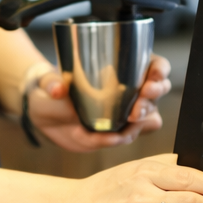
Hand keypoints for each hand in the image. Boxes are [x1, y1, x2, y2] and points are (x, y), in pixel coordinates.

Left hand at [28, 54, 171, 151]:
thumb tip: (58, 89)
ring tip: (127, 121)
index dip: (159, 71)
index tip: (152, 78)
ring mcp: (126, 111)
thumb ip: (52, 82)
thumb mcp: (48, 79)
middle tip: (137, 106)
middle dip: (152, 98)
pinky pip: (128, 136)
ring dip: (143, 120)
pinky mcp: (116, 131)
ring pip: (151, 117)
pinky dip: (120, 137)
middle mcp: (131, 88)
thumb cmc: (51, 88)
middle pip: (159, 91)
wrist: (42, 114)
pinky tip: (110, 137)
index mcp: (123, 65)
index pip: (154, 65)